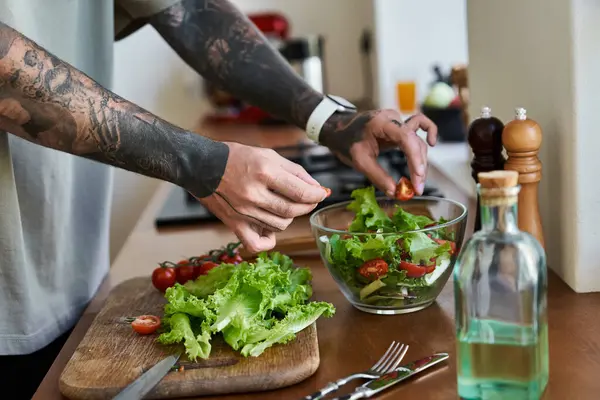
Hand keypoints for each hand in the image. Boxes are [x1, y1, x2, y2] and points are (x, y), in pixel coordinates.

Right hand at [195, 142, 327, 252]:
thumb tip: (317, 188)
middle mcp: (254, 194)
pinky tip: (271, 229)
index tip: (322, 193)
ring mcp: (244, 211)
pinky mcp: (234, 224)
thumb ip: (296, 172)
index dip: (317, 194)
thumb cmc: (237, 157)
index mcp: (264, 172)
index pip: (301, 192)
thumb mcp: (269, 155)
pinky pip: (257, 243)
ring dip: (289, 217)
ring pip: (280, 225)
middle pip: (293, 210)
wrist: (201, 166)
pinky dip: (268, 241)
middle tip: (307, 199)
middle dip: (307, 205)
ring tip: (284, 205)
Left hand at [319, 110, 437, 195]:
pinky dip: (426, 135)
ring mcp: (397, 121)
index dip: (415, 158)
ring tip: (416, 182)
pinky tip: (432, 143)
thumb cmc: (345, 141)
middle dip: (418, 166)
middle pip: (414, 141)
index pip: (406, 137)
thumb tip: (394, 192)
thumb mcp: (358, 161)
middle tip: (417, 188)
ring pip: (417, 140)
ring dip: (420, 161)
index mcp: (381, 123)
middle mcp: (393, 118)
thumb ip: (377, 176)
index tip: (417, 177)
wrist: (338, 129)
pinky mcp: (398, 127)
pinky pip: (417, 129)